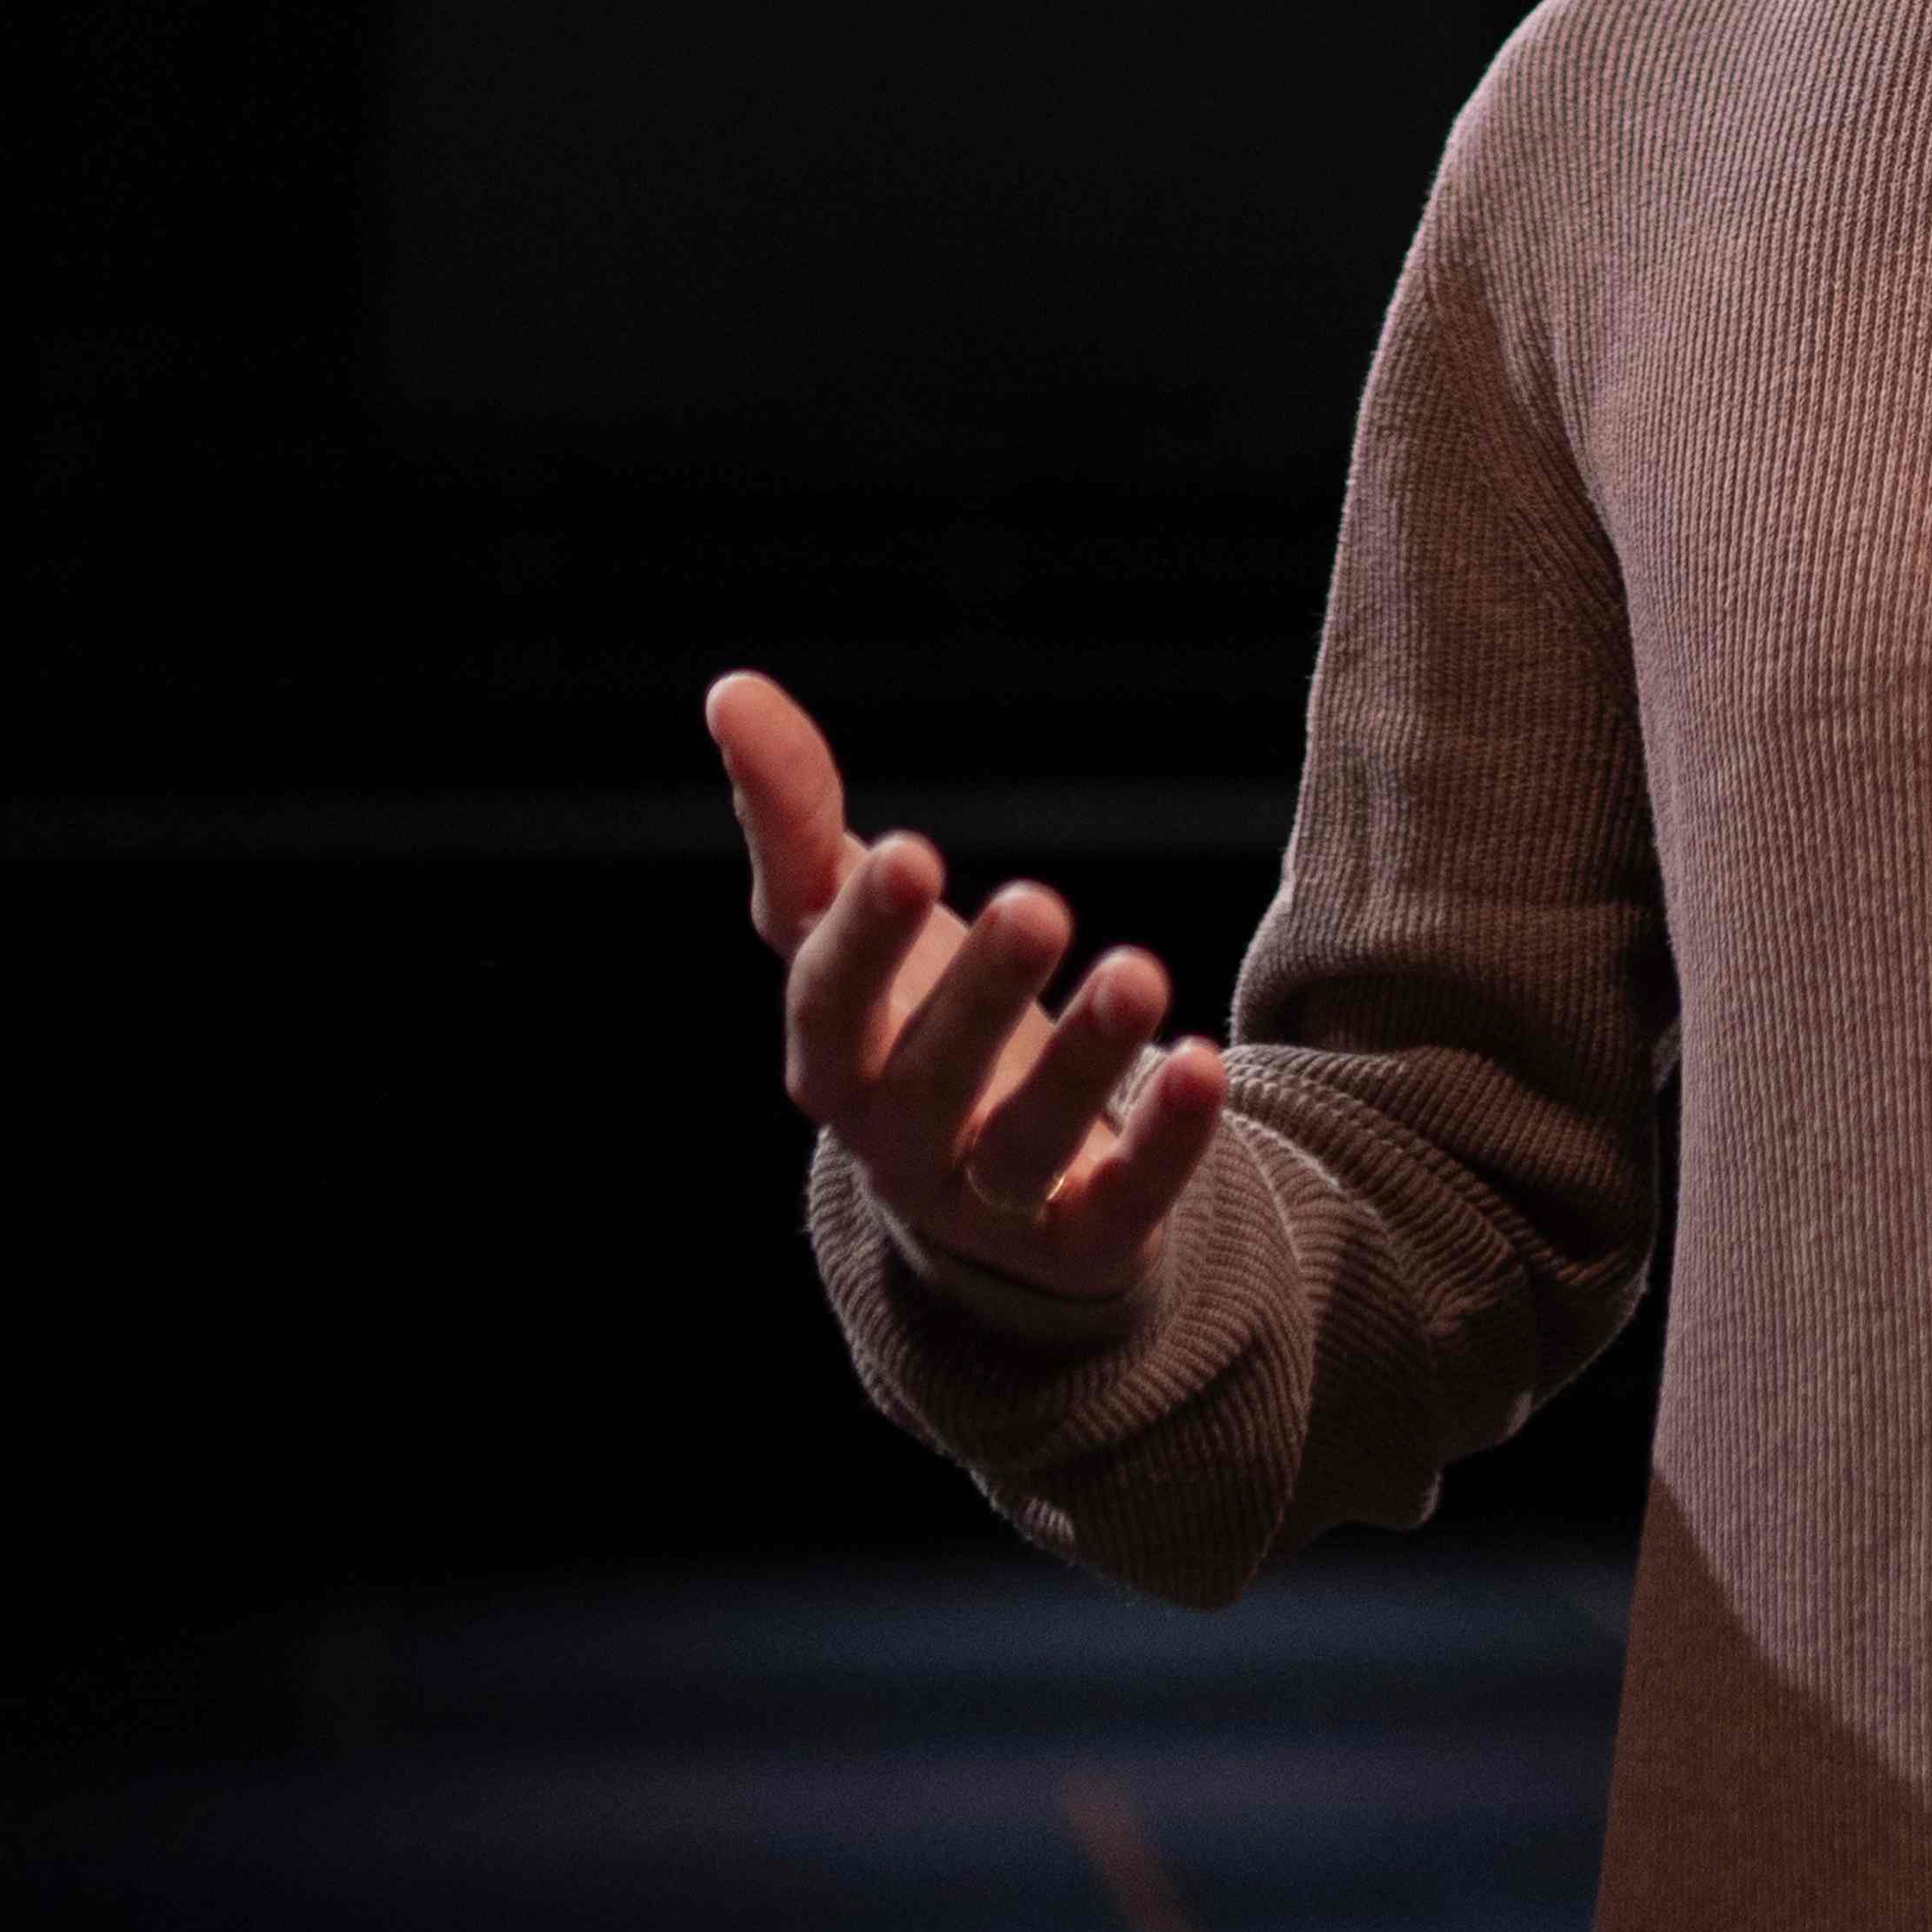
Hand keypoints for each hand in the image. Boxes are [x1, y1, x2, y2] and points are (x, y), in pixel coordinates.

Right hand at [707, 666, 1231, 1306]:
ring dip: (1082, 1063)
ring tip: (1139, 971)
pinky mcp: (1082, 1242)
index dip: (864, 938)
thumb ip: (792, 818)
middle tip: (1040, 904)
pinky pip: (1122, 1205)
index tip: (910, 853)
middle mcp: (900, 1140)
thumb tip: (730, 690)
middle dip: (980, 994)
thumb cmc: (902, 1024)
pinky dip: (1162, 1144)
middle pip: (930, 1078)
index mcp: (835, 1057)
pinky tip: (1201, 1063)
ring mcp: (989, 1202)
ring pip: (1025, 1148)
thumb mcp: (841, 928)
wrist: (981, 1197)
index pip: (830, 1004)